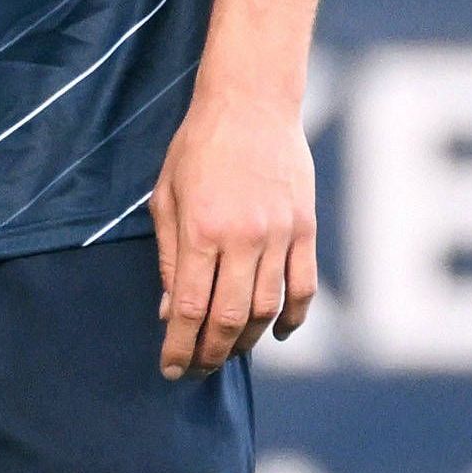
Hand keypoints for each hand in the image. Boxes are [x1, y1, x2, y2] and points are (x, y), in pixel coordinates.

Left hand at [150, 83, 318, 378]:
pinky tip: (275, 333)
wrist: (251, 103)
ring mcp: (279, 234)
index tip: (171, 369)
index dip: (179, 347)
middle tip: (198, 369)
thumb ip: (170, 258)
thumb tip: (171, 314)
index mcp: (201, 229)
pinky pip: (303, 287)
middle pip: (228, 318)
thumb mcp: (166, 196)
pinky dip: (292, 318)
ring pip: (266, 309)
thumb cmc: (198, 147)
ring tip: (228, 351)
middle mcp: (242, 237)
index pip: (190, 308)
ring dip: (246, 340)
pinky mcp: (305, 229)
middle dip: (210, 354)